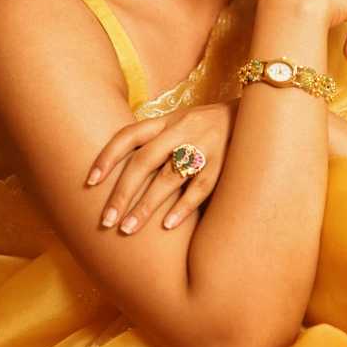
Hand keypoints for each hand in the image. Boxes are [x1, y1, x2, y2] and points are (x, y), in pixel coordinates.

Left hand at [85, 100, 238, 234]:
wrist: (256, 116)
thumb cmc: (210, 128)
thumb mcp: (181, 124)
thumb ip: (156, 141)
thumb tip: (120, 171)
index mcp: (167, 121)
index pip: (129, 135)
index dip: (107, 157)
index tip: (89, 183)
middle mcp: (182, 130)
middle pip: (144, 161)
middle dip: (122, 192)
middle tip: (105, 221)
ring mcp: (204, 146)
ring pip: (169, 177)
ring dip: (146, 205)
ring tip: (127, 230)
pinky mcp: (224, 163)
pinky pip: (201, 187)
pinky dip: (183, 207)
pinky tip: (167, 226)